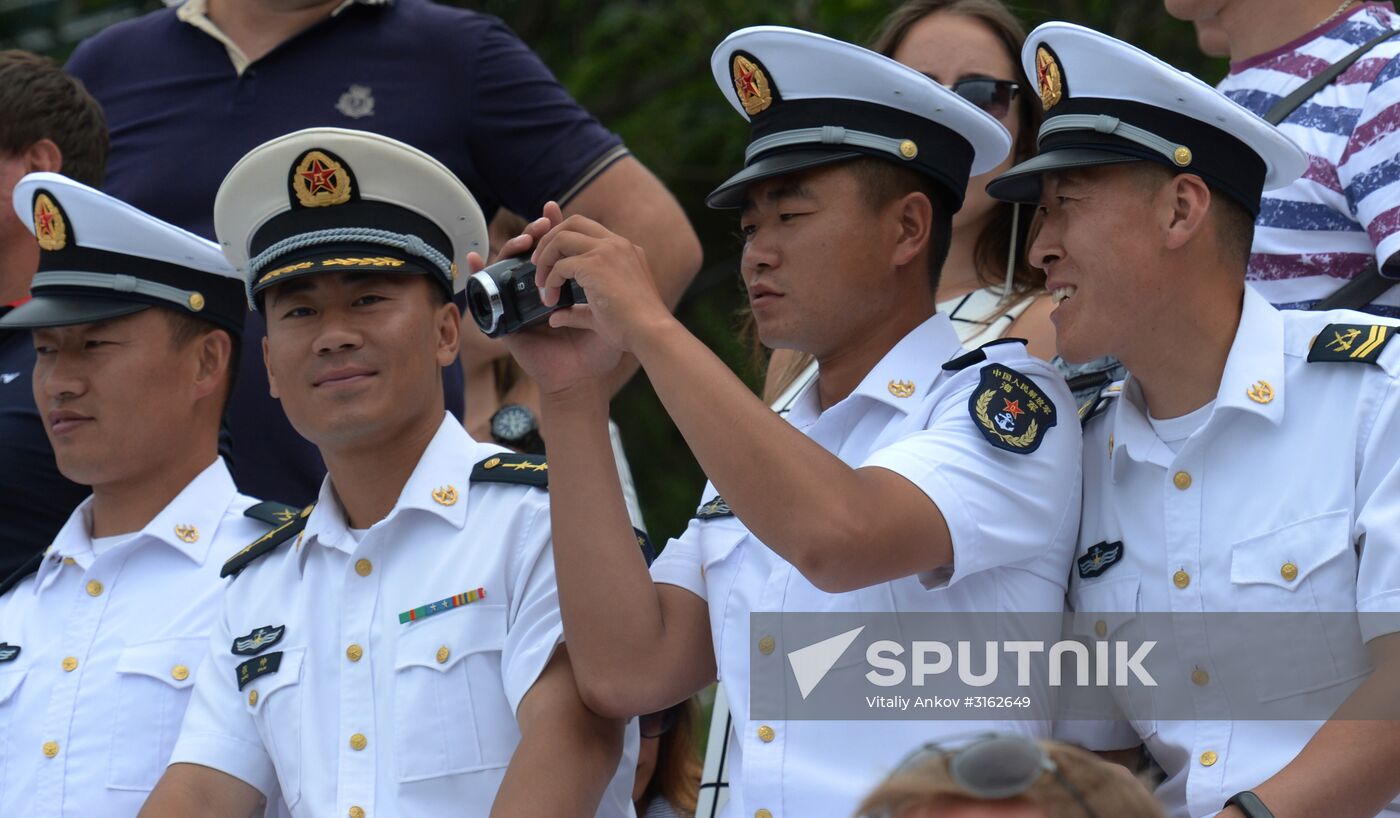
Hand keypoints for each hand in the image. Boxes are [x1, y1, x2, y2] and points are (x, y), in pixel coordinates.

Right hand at [465, 203, 621, 397]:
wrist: (584, 378)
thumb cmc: (598, 347)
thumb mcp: (605, 306)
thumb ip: (603, 281)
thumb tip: (609, 247)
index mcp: (561, 284)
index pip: (552, 249)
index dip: (551, 228)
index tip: (555, 213)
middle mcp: (538, 290)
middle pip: (529, 252)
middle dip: (534, 233)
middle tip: (543, 225)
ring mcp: (519, 303)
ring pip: (507, 266)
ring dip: (511, 247)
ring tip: (525, 240)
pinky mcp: (505, 319)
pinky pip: (485, 296)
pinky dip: (476, 275)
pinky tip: (475, 259)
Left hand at [530, 213, 676, 351]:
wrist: (651, 333)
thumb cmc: (634, 328)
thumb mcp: (604, 312)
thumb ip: (579, 311)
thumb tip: (555, 318)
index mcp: (625, 250)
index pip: (589, 229)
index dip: (566, 237)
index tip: (552, 256)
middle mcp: (618, 244)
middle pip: (574, 222)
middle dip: (550, 238)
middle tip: (537, 263)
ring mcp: (607, 251)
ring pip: (562, 237)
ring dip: (545, 256)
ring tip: (540, 282)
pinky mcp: (595, 265)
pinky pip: (561, 265)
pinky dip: (550, 280)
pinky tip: (550, 299)